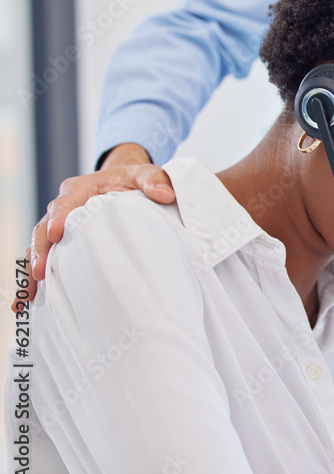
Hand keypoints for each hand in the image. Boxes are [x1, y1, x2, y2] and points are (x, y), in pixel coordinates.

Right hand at [16, 144, 172, 306]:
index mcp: (80, 188)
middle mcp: (64, 207)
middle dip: (40, 251)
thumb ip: (154, 180)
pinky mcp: (65, 242)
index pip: (64, 203)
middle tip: (40, 273)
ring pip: (40, 247)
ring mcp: (62, 226)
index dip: (58, 218)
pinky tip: (29, 300)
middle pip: (44, 228)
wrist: (127, 183)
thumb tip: (166, 194)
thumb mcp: (145, 174)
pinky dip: (37, 277)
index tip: (56, 235)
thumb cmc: (133, 179)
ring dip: (33, 269)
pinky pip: (47, 259)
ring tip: (28, 295)